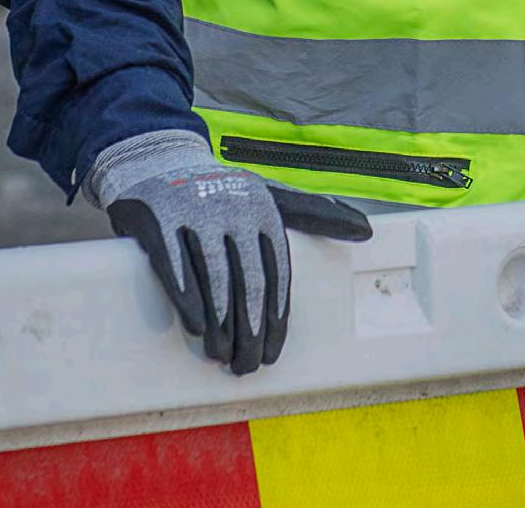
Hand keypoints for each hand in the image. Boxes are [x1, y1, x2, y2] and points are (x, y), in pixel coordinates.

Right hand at [95, 131, 370, 374]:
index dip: (276, 318)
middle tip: (246, 365)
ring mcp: (194, 212)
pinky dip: (186, 297)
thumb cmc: (226, 191)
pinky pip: (175, 265)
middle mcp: (233, 210)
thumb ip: (316, 214)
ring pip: (213, 279)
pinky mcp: (159, 218)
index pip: (276, 273)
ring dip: (218, 324)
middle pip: (247, 283)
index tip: (272, 353)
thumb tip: (365, 229)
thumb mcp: (271, 195)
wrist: (163, 158)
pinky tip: (194, 325)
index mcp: (264, 209)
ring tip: (221, 354)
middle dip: (249, 331)